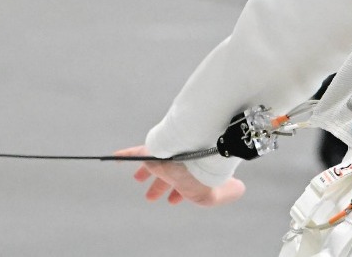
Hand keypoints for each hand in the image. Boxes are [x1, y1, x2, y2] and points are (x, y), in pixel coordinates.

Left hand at [115, 145, 245, 206]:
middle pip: (166, 176)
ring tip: (137, 179)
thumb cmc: (205, 177)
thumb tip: (237, 188)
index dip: (177, 194)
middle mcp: (180, 163)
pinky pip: (136, 151)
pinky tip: (114, 157)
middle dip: (159, 187)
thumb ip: (226, 193)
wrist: (195, 156)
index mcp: (193, 174)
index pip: (183, 185)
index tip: (172, 201)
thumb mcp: (215, 194)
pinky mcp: (154, 149)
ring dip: (143, 172)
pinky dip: (126, 155)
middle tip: (150, 197)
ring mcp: (167, 155)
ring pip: (151, 165)